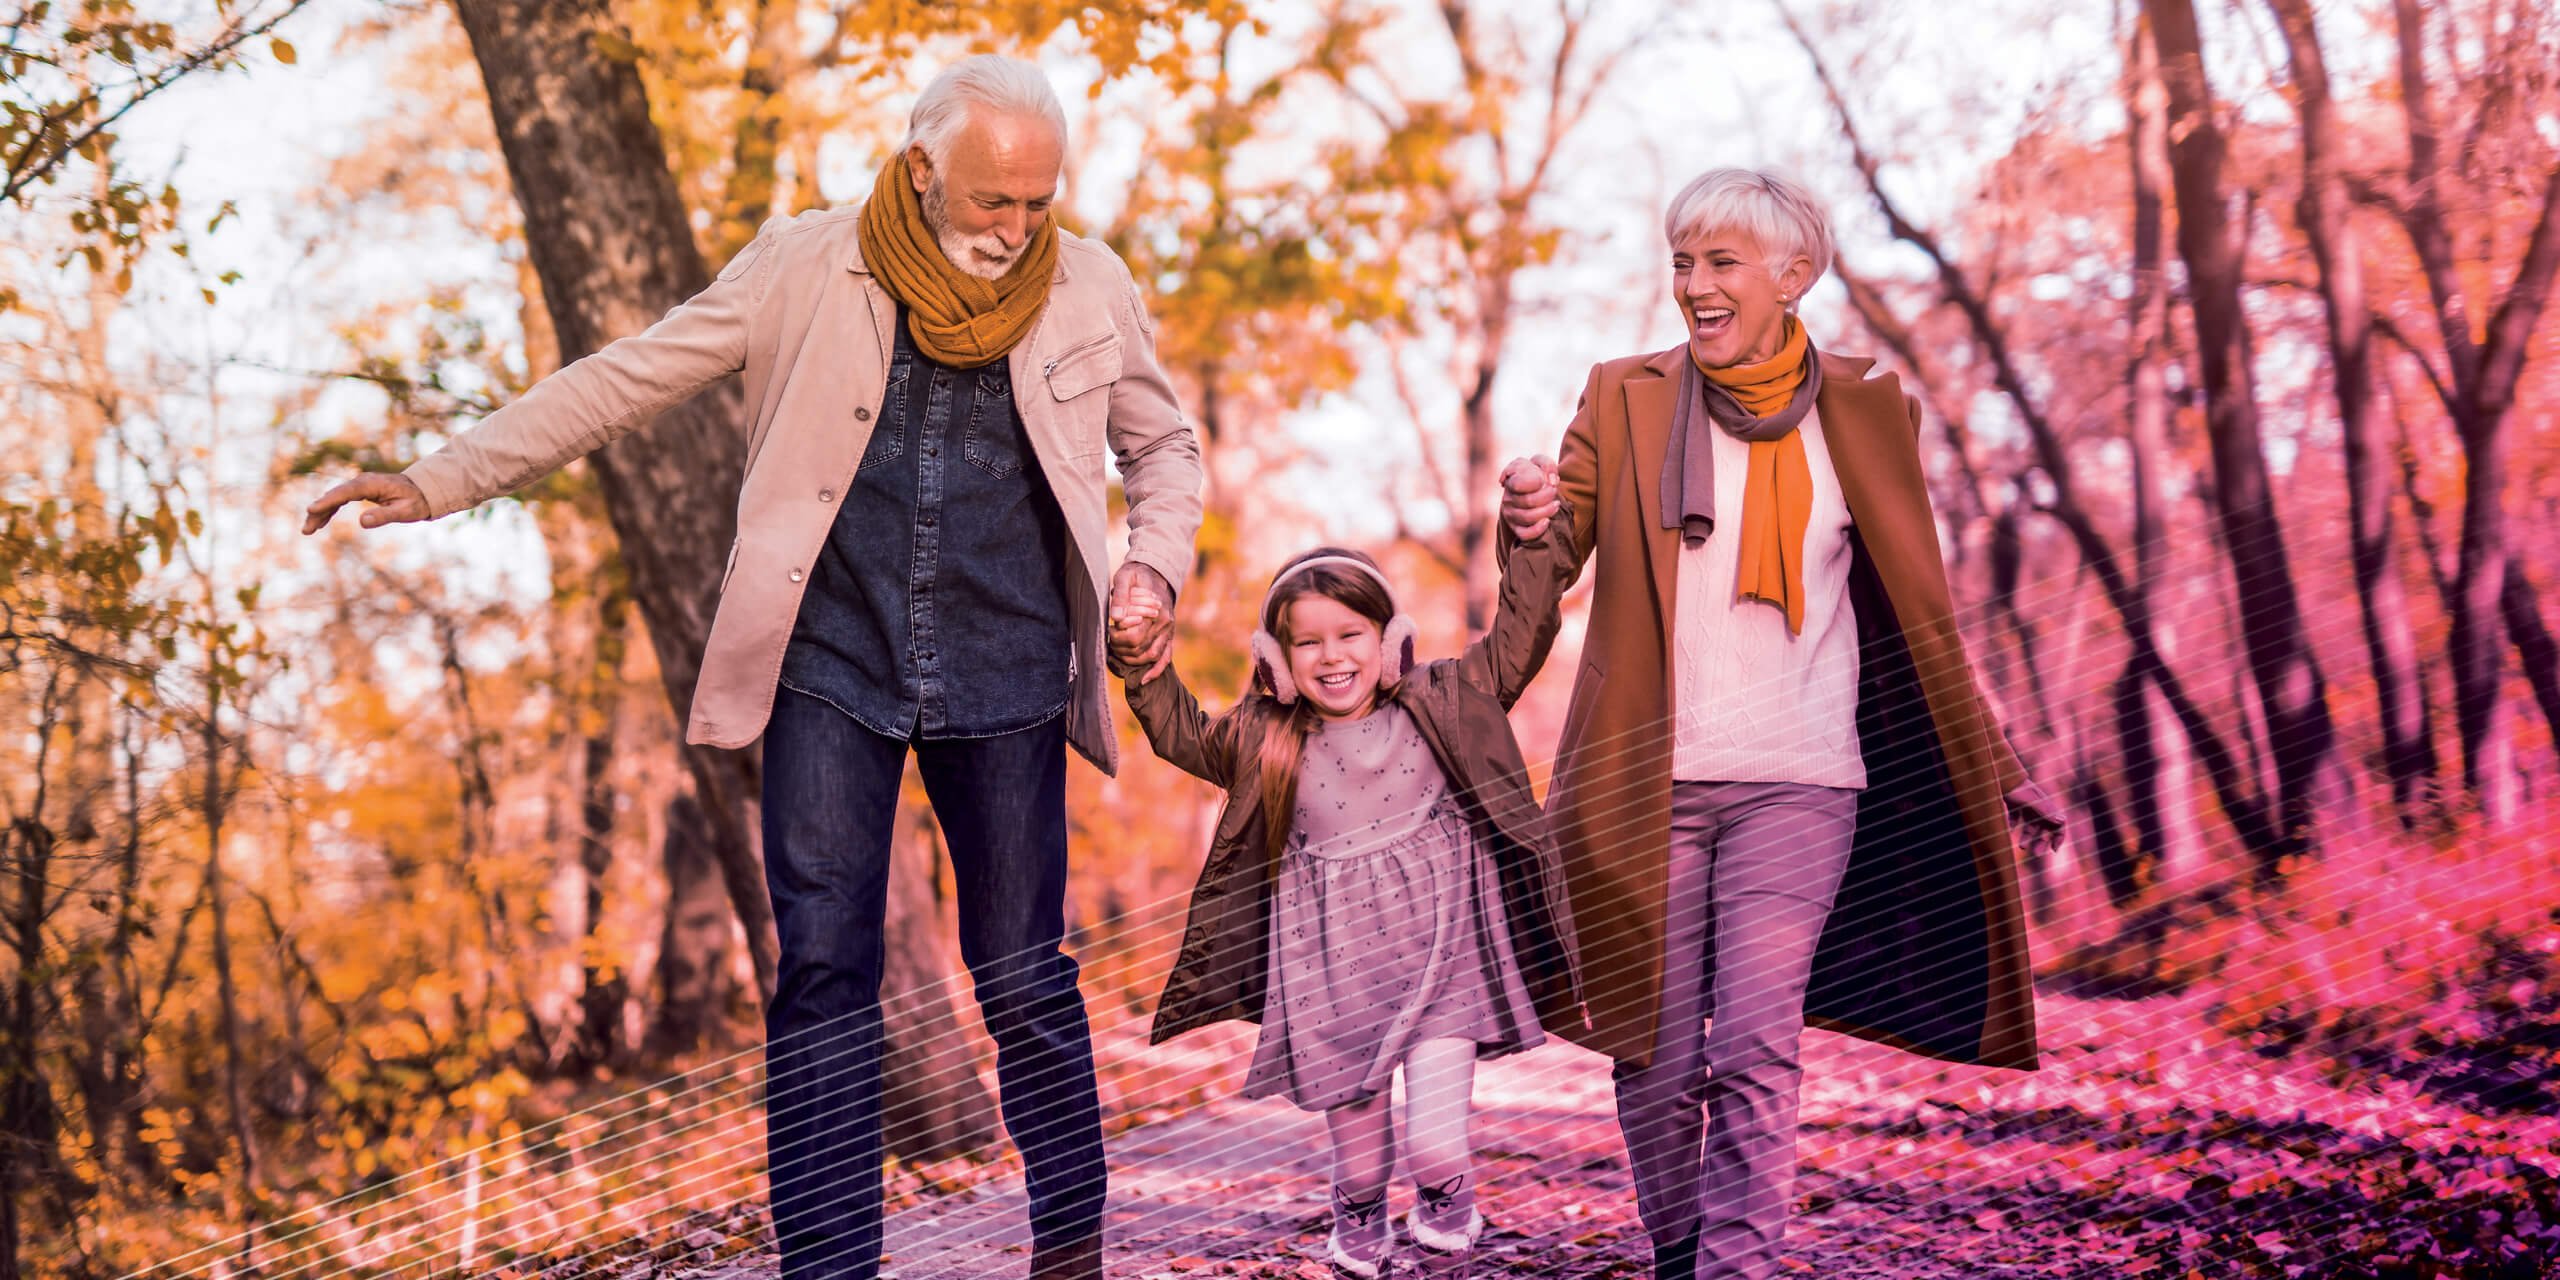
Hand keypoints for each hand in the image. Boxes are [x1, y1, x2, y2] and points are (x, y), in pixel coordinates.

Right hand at [304, 473, 429, 534]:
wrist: (424, 490)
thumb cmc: (416, 501)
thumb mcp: (406, 511)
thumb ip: (385, 515)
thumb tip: (362, 522)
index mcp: (371, 484)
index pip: (345, 492)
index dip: (328, 501)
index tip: (311, 509)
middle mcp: (362, 481)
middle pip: (335, 495)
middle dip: (319, 511)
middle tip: (306, 529)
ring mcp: (360, 484)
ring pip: (334, 497)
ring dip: (320, 512)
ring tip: (308, 530)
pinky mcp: (360, 490)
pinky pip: (340, 499)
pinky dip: (329, 509)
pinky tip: (320, 522)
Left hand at [1108, 561, 1175, 683]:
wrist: (1155, 574)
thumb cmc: (1137, 576)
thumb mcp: (1125, 578)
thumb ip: (1120, 596)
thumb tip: (1116, 618)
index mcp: (1156, 611)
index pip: (1135, 636)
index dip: (1118, 637)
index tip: (1110, 629)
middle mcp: (1165, 624)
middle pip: (1140, 648)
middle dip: (1121, 648)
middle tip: (1110, 637)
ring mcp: (1168, 632)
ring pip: (1151, 656)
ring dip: (1132, 659)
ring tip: (1118, 651)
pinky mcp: (1168, 637)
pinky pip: (1166, 658)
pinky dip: (1156, 671)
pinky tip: (1145, 680)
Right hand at [1500, 454, 1560, 541]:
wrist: (1533, 489)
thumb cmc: (1535, 474)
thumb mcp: (1540, 462)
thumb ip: (1546, 464)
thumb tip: (1551, 480)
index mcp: (1511, 480)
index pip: (1518, 484)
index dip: (1535, 482)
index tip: (1545, 479)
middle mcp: (1507, 498)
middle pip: (1527, 501)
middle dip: (1547, 496)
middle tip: (1555, 491)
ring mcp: (1510, 514)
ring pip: (1527, 517)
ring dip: (1546, 511)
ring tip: (1556, 504)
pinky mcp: (1515, 528)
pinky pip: (1524, 534)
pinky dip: (1537, 530)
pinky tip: (1547, 521)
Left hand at [2005, 777, 2067, 857]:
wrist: (2002, 775)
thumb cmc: (2017, 788)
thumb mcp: (2031, 801)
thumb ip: (2045, 811)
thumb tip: (2062, 821)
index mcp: (2046, 807)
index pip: (2059, 824)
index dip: (2059, 837)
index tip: (2054, 850)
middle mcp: (2038, 807)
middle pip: (2044, 827)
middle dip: (2042, 841)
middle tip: (2036, 853)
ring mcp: (2026, 805)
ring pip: (2030, 825)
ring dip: (2027, 836)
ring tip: (2021, 846)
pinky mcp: (2014, 803)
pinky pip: (2016, 818)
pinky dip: (2013, 825)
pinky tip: (2008, 830)